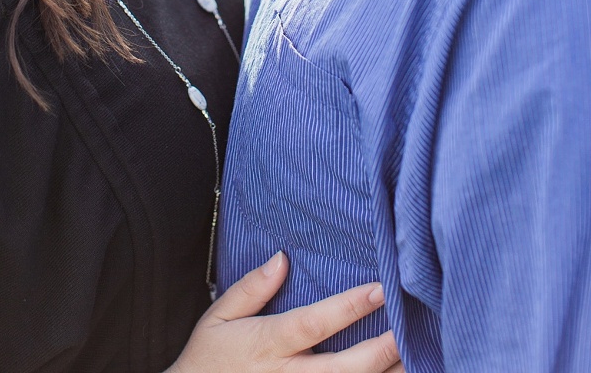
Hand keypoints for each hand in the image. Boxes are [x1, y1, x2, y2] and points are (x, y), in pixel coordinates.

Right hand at [168, 252, 403, 372]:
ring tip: (414, 358)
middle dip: (382, 350)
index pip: (315, 323)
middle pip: (344, 367)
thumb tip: (282, 258)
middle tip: (411, 329)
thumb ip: (251, 288)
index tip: (380, 288)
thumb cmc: (206, 359)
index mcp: (267, 344)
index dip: (350, 307)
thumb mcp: (218, 317)